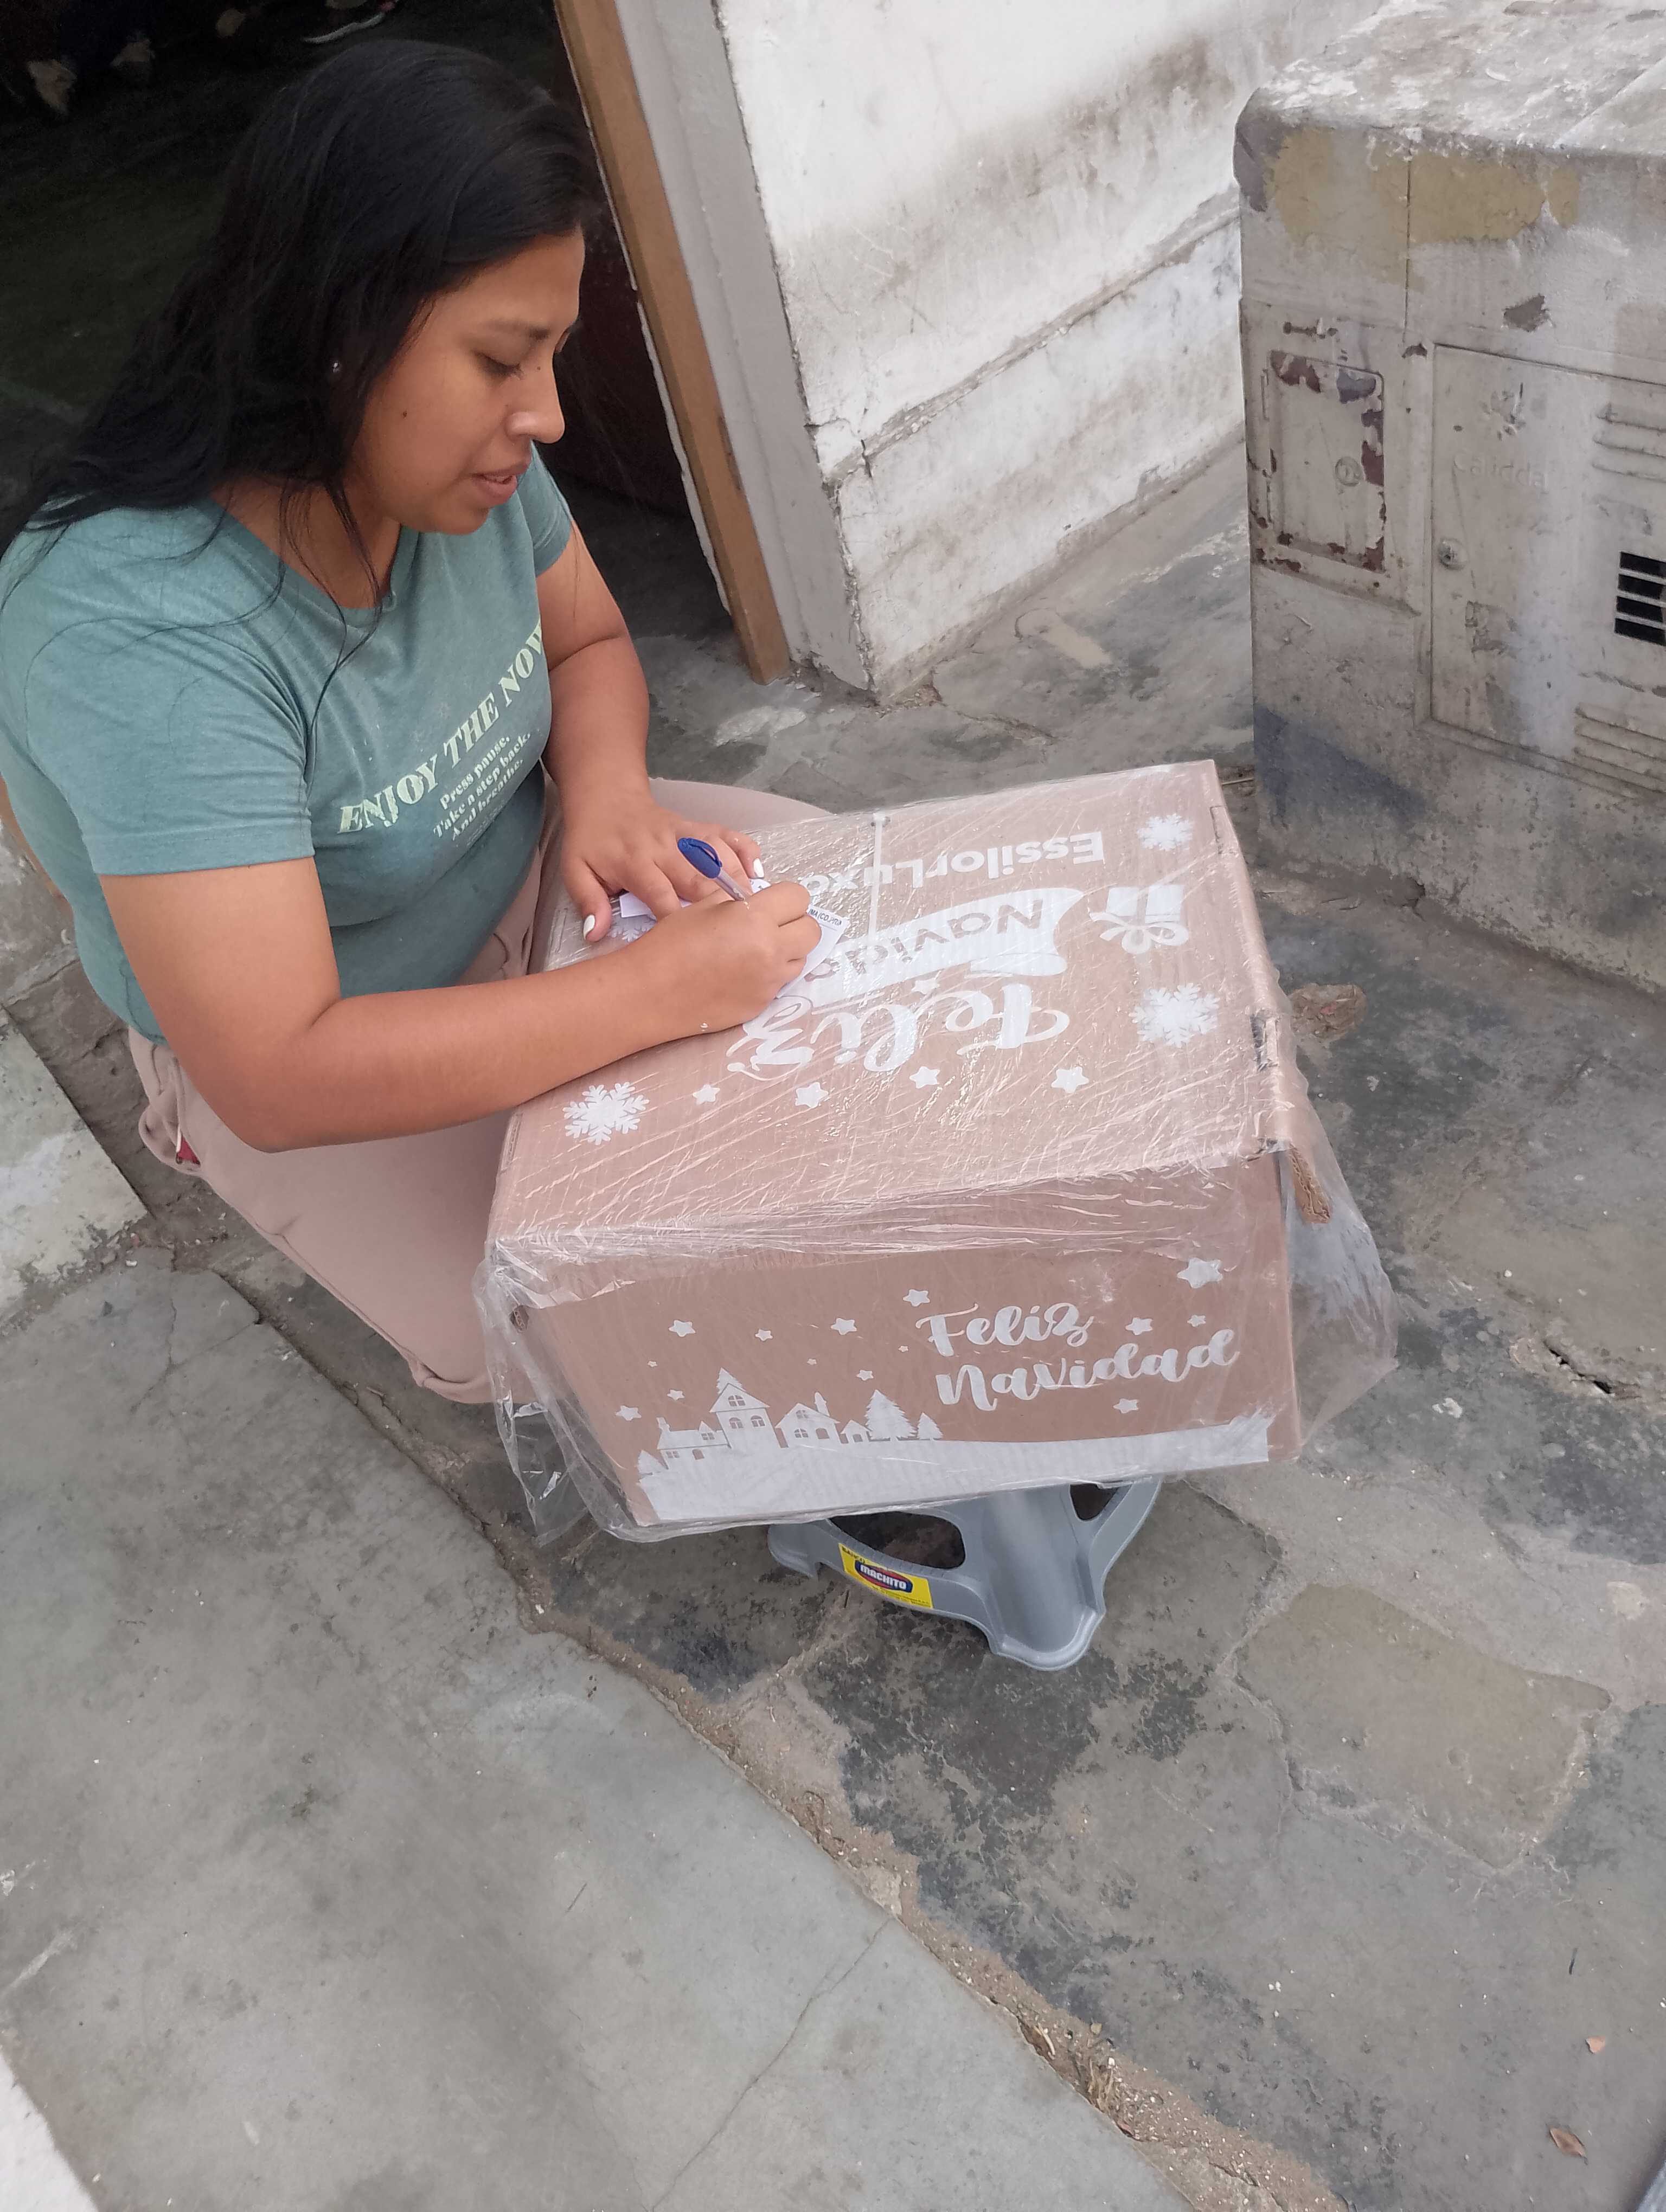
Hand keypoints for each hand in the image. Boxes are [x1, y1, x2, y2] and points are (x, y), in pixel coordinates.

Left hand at [560, 786, 763, 939]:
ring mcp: (684, 833)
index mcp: (634, 862)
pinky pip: (727, 834)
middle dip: (719, 904)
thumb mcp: (576, 871)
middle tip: (740, 931)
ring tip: (755, 908)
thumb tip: (596, 934)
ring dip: (737, 880)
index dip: (678, 921)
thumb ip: (588, 902)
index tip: (694, 944)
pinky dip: (745, 849)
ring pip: (719, 855)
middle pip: (698, 877)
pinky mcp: (696, 825)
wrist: (605, 797)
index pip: (661, 895)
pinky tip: (758, 871)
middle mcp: (663, 847)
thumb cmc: (592, 841)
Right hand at [628, 881, 819, 1035]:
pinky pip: (779, 982)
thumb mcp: (704, 906)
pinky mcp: (761, 1004)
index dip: (784, 897)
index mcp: (756, 918)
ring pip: (800, 958)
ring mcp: (769, 981)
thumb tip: (758, 897)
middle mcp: (771, 950)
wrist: (651, 993)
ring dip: (786, 950)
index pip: (799, 897)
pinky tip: (740, 972)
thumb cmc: (670, 943)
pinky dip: (768, 973)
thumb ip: (738, 898)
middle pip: (811, 931)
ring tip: (754, 949)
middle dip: (794, 923)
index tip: (769, 903)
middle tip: (769, 925)